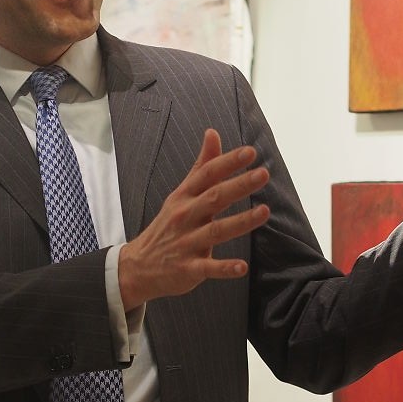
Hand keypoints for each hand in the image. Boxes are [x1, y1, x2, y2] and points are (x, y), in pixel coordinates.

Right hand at [119, 129, 269, 308]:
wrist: (138, 266)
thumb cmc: (168, 226)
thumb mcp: (181, 194)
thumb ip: (202, 167)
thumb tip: (213, 133)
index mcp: (184, 197)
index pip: (207, 175)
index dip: (228, 162)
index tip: (250, 152)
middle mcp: (184, 217)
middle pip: (214, 198)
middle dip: (238, 185)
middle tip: (263, 174)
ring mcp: (186, 243)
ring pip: (215, 231)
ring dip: (240, 222)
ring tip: (264, 212)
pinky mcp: (188, 269)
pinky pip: (208, 268)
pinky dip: (224, 268)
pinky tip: (242, 267)